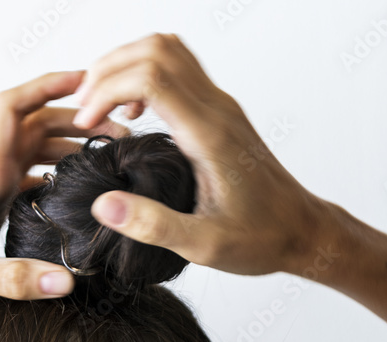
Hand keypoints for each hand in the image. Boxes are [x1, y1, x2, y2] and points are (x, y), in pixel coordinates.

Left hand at [0, 72, 128, 304]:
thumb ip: (14, 280)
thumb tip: (66, 281)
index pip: (15, 109)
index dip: (51, 85)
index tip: (89, 81)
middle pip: (35, 128)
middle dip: (76, 121)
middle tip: (118, 134)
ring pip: (29, 153)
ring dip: (65, 149)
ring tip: (102, 163)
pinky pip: (21, 183)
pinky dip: (48, 180)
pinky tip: (65, 200)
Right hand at [72, 33, 328, 276]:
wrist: (301, 231)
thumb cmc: (260, 239)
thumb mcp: (202, 245)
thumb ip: (152, 225)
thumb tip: (103, 205)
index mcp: (209, 135)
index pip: (152, 77)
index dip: (108, 91)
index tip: (87, 125)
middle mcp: (217, 109)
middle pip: (156, 50)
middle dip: (110, 72)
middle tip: (85, 112)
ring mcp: (220, 106)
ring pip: (167, 51)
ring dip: (126, 68)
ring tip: (101, 108)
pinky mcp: (219, 112)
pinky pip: (177, 70)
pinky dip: (144, 77)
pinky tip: (131, 116)